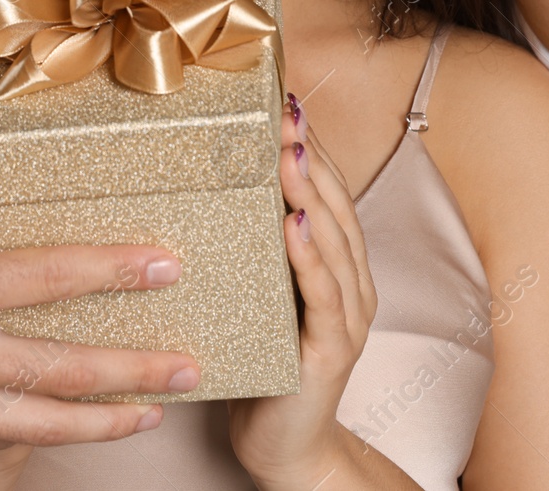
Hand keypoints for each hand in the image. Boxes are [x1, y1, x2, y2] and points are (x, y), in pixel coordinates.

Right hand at [0, 89, 199, 448]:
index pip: (40, 279)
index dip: (108, 270)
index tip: (164, 264)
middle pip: (57, 367)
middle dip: (131, 367)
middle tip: (191, 362)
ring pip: (38, 419)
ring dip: (105, 415)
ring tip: (160, 406)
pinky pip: (2, 440)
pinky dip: (51, 434)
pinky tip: (87, 425)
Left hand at [227, 99, 377, 486]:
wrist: (287, 449)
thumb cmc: (265, 367)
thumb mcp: (257, 295)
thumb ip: (249, 249)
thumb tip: (199, 189)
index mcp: (334, 266)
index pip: (326, 193)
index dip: (310, 146)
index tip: (284, 101)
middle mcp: (349, 284)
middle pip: (334, 205)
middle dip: (310, 154)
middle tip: (286, 109)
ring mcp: (344, 318)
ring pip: (333, 242)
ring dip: (311, 193)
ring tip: (289, 151)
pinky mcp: (328, 352)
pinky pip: (322, 297)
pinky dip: (310, 258)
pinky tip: (295, 225)